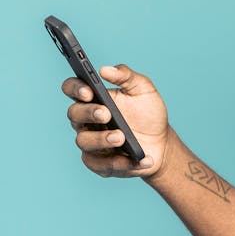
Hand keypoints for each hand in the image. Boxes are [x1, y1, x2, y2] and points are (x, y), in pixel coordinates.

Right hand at [63, 64, 170, 178]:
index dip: (75, 88)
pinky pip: (101, 165)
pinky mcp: (99, 164)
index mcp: (93, 98)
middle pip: (74, 114)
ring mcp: (91, 142)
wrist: (162, 142)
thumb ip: (126, 76)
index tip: (89, 91)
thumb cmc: (148, 113)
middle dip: (89, 113)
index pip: (72, 88)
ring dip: (102, 139)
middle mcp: (86, 120)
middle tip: (107, 114)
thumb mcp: (143, 90)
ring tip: (122, 137)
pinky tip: (140, 158)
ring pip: (83, 141)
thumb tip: (105, 69)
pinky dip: (121, 163)